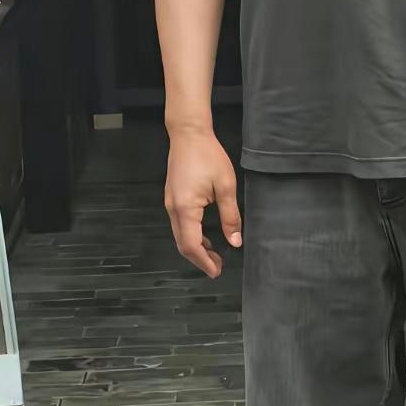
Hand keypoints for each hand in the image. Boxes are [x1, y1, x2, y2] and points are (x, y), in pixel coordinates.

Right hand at [165, 127, 241, 278]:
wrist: (188, 134)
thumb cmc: (208, 156)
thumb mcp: (225, 186)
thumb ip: (230, 216)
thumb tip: (235, 241)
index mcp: (185, 208)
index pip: (191, 245)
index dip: (204, 262)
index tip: (217, 271)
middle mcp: (173, 208)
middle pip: (182, 243)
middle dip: (200, 259)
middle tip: (219, 267)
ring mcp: (170, 202)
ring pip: (180, 234)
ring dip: (196, 247)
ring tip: (216, 254)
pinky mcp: (173, 197)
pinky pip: (180, 224)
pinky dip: (192, 235)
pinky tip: (206, 236)